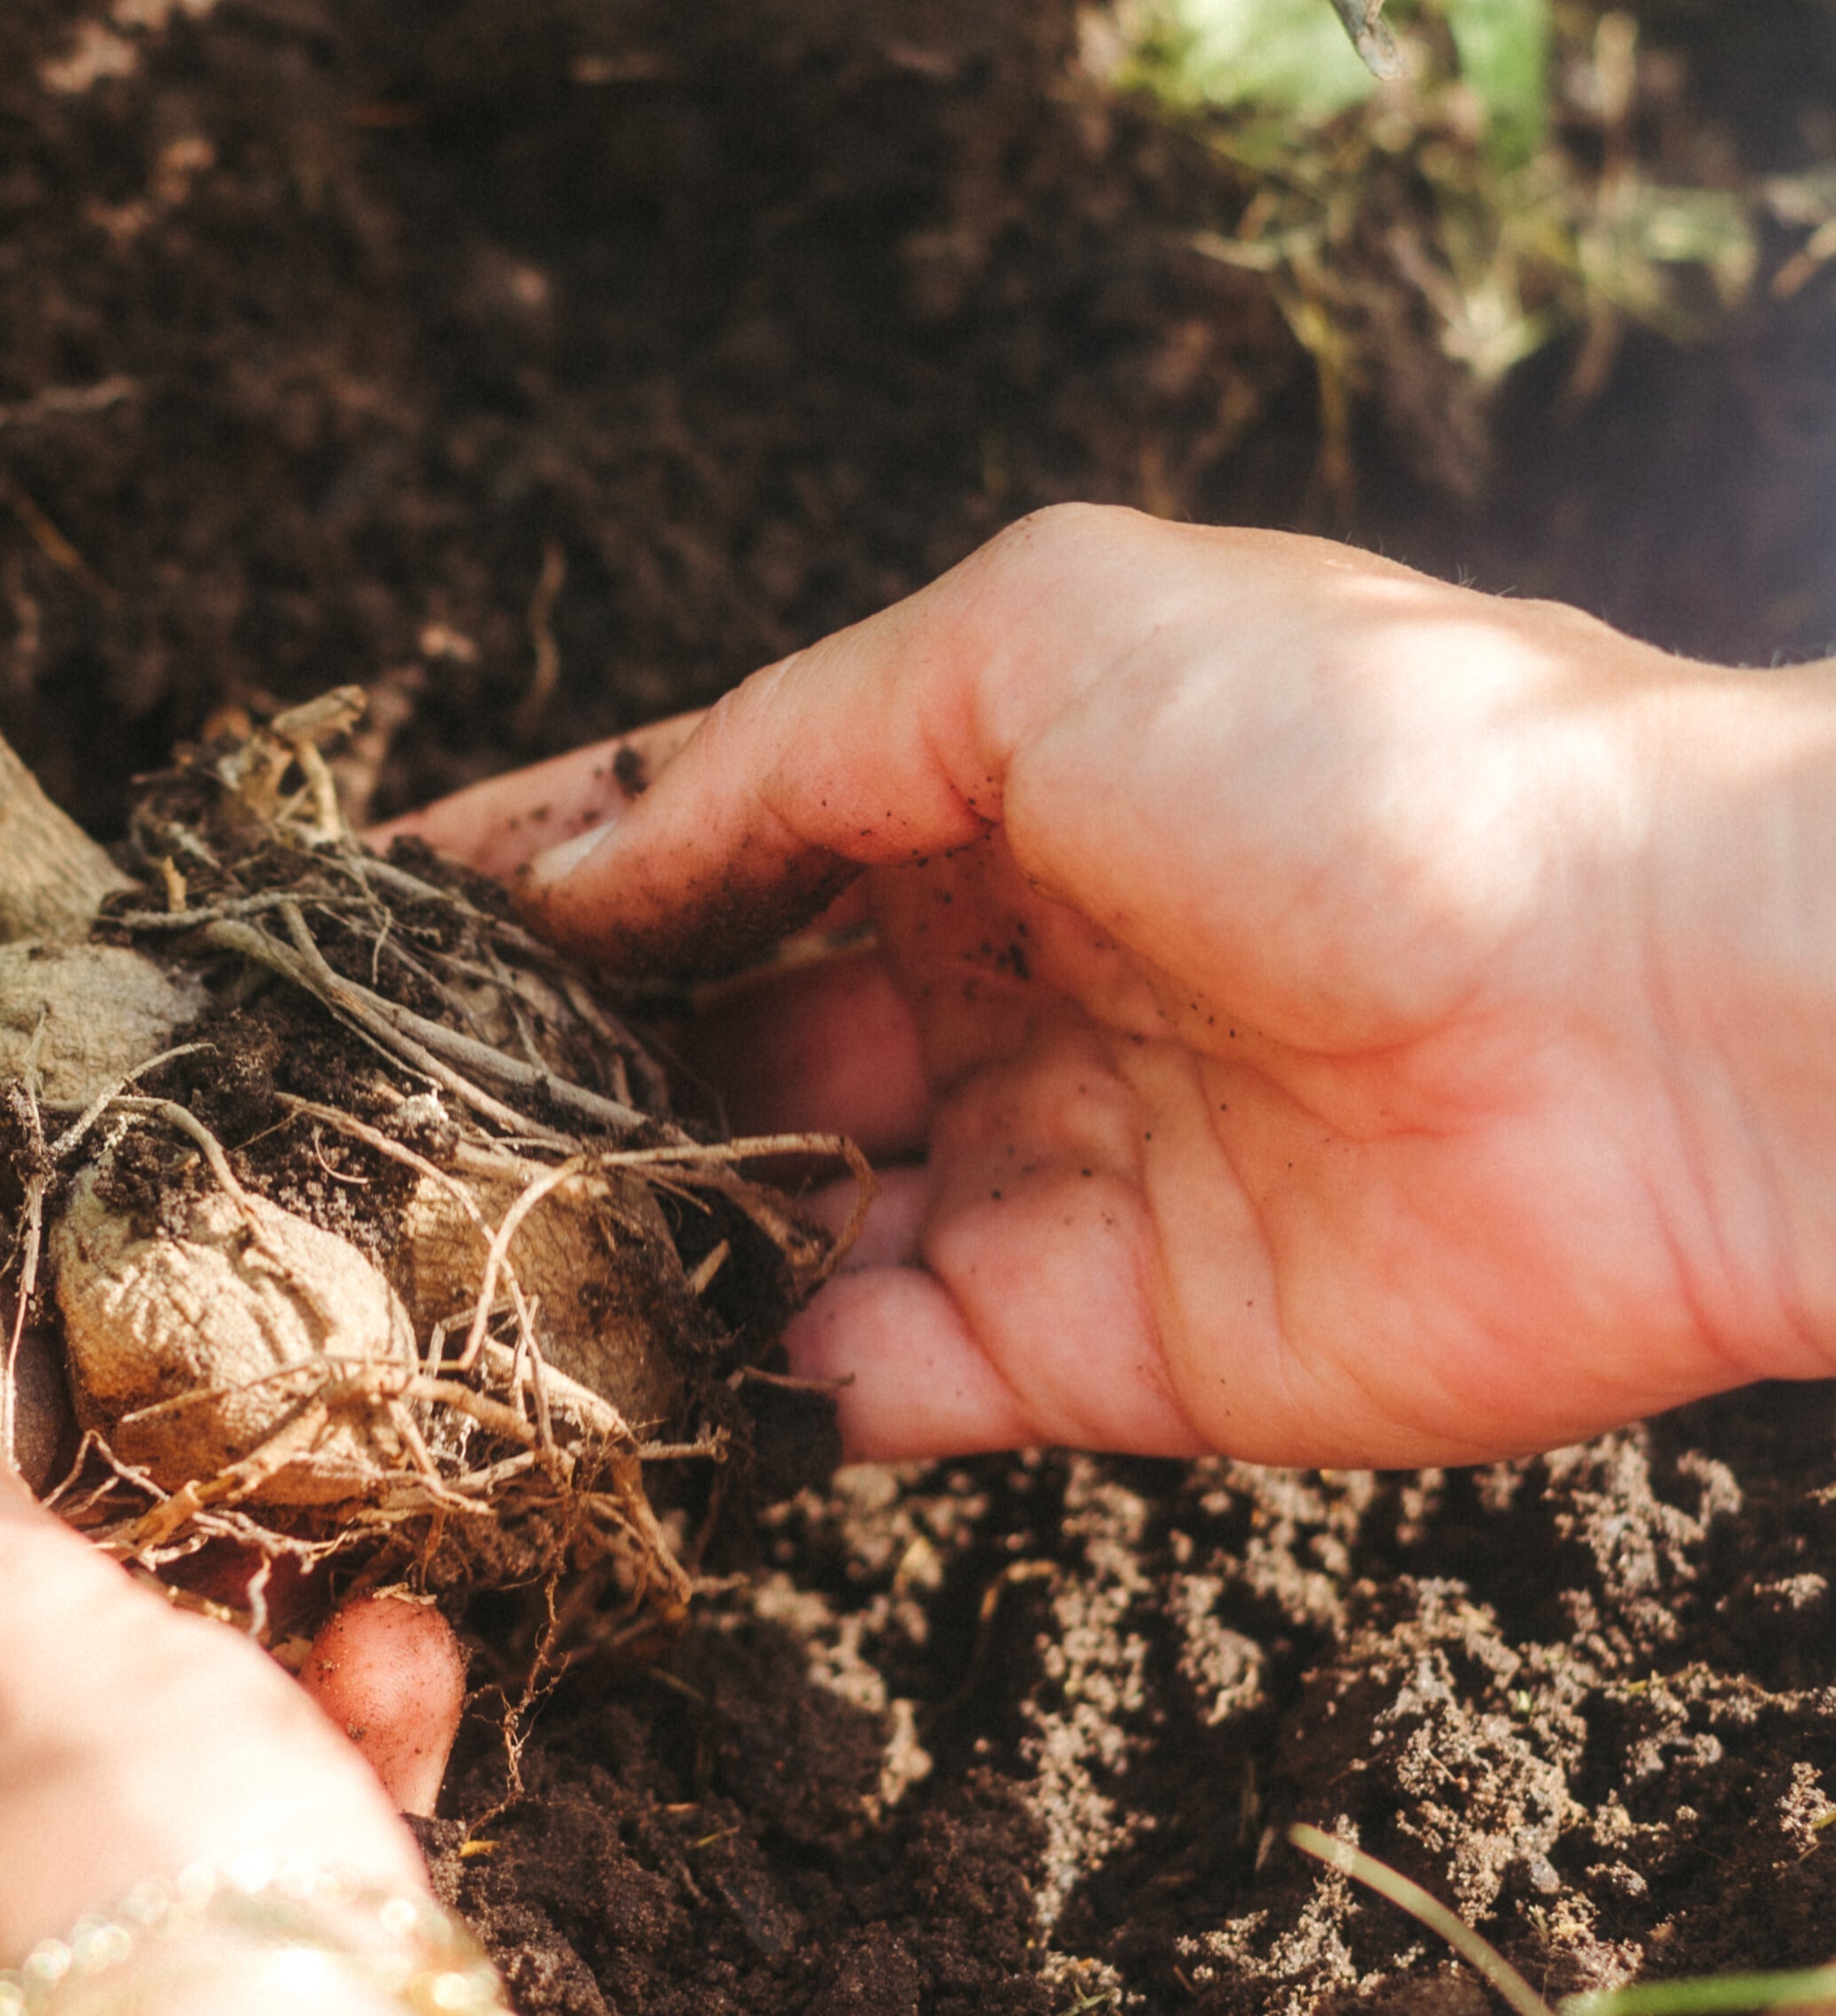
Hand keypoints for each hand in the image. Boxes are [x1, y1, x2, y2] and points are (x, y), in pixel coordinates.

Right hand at [397, 505, 1835, 1466]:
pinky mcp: (1079, 1349)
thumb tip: (590, 873)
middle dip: (553, 1069)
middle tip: (368, 1115)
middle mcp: (993, 979)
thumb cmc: (1369, 768)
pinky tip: (636, 1361)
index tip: (356, 923)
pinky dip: (751, 1376)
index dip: (535, 872)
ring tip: (460, 1249)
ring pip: (759, 1214)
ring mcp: (1028, 1169)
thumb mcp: (1042, 639)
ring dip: (622, 1230)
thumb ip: (785, 748)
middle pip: (712, 1036)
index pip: (706, 830)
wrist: (1658, 1020)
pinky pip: (862, 1374)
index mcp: (988, 785)